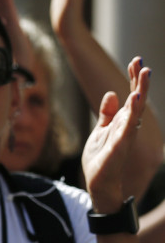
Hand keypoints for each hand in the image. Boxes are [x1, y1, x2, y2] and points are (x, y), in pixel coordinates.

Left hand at [82, 58, 149, 211]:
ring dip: (140, 92)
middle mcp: (128, 126)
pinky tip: (134, 100)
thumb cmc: (101, 158)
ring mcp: (125, 136)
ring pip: (136, 110)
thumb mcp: (100, 131)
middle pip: (137, 99)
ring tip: (144, 74)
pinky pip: (127, 128)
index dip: (134, 79)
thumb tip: (112, 93)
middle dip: (140, 80)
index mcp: (123, 121)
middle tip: (142, 61)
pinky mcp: (119, 146)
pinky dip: (131, 113)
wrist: (98, 182)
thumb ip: (107, 113)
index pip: (132, 95)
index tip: (136, 60)